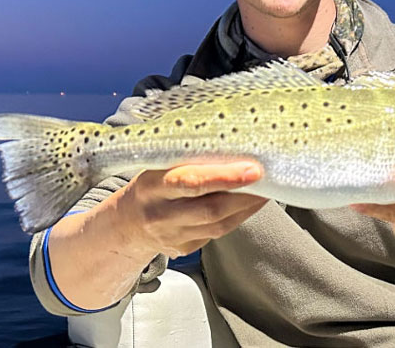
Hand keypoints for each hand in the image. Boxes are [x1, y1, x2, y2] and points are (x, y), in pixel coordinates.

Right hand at [119, 161, 268, 258]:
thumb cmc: (150, 185)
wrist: (125, 225)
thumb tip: (232, 144)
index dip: (225, 177)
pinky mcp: (184, 250)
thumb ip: (187, 159)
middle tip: (269, 179)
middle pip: (210, 209)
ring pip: (219, 225)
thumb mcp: (157, 166)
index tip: (253, 169)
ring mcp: (172, 237)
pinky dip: (238, 217)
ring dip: (247, 207)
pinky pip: (218, 233)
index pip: (192, 182)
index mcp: (152, 186)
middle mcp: (160, 215)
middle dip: (245, 195)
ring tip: (267, 190)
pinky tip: (250, 204)